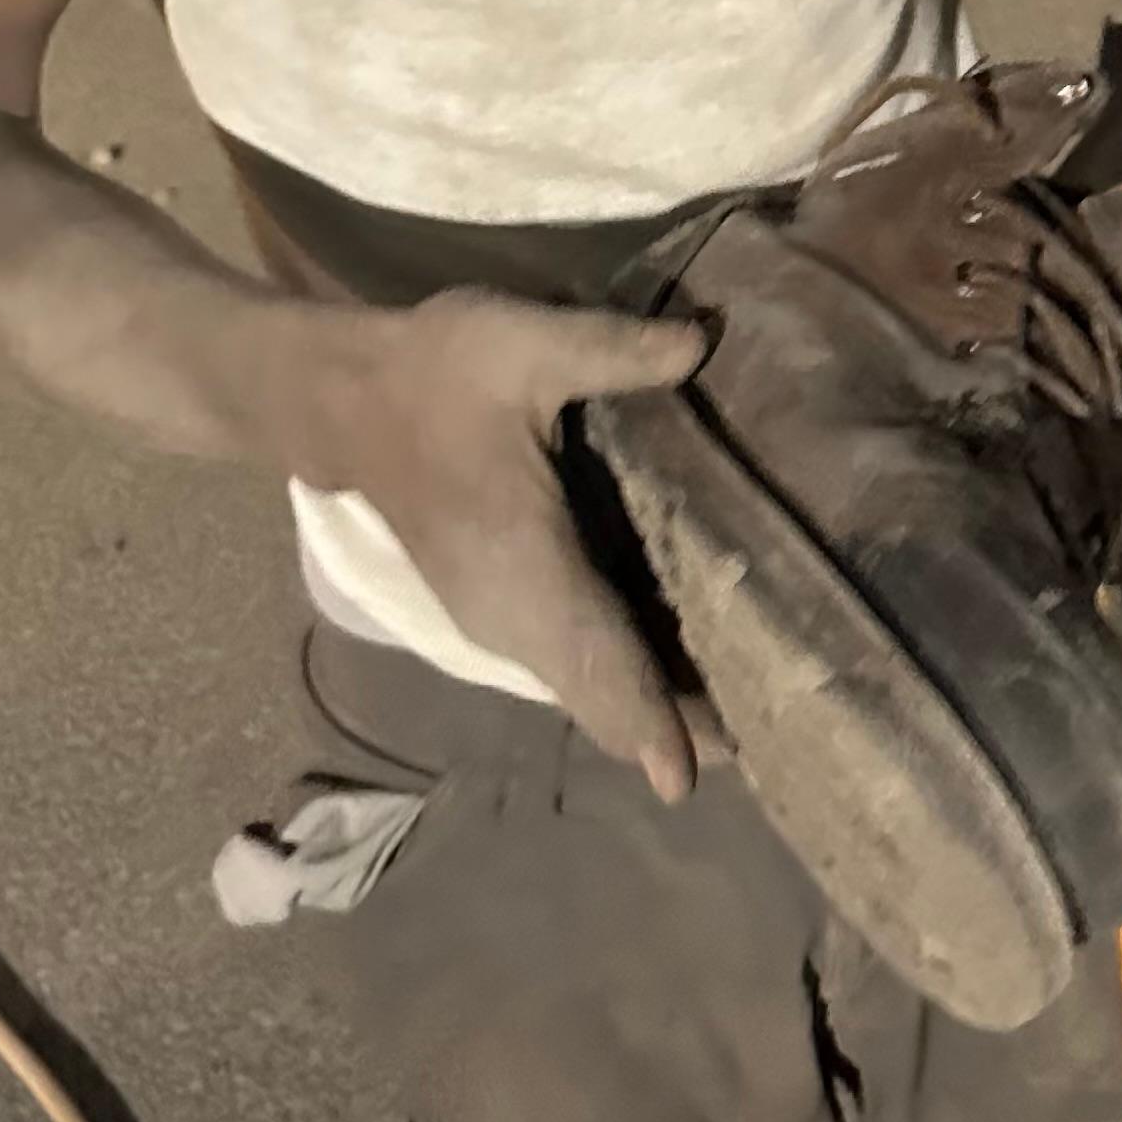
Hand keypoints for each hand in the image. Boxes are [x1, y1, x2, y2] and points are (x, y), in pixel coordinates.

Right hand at [291, 288, 708, 800]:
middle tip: (780, 738)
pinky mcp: (498, 615)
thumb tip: (705, 342)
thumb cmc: (433, 373)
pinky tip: (686, 674)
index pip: (598, 661)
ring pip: (586, 692)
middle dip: (679, 729)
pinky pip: (573, 669)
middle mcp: (511, 617)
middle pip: (601, 699)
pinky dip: (625, 685)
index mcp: (524, 565)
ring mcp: (498, 626)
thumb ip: (614, 349)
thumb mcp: (522, 341)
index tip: (696, 780)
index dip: (649, 722)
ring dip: (655, 711)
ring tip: (752, 716)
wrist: (341, 399)